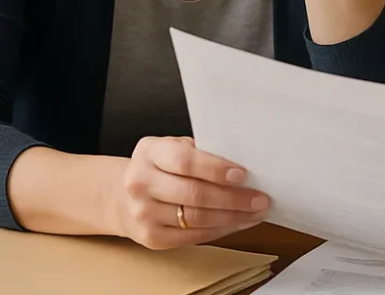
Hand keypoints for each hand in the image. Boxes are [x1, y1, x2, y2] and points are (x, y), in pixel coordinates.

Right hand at [109, 137, 269, 249]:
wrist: (125, 195)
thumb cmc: (162, 166)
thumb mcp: (174, 147)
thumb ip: (202, 151)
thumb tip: (245, 162)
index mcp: (150, 152)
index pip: (184, 161)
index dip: (215, 169)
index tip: (243, 174)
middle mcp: (141, 183)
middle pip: (193, 194)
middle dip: (233, 198)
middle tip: (260, 199)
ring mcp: (143, 213)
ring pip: (196, 218)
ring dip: (232, 217)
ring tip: (256, 212)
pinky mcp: (151, 238)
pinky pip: (192, 236)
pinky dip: (220, 230)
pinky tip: (238, 223)